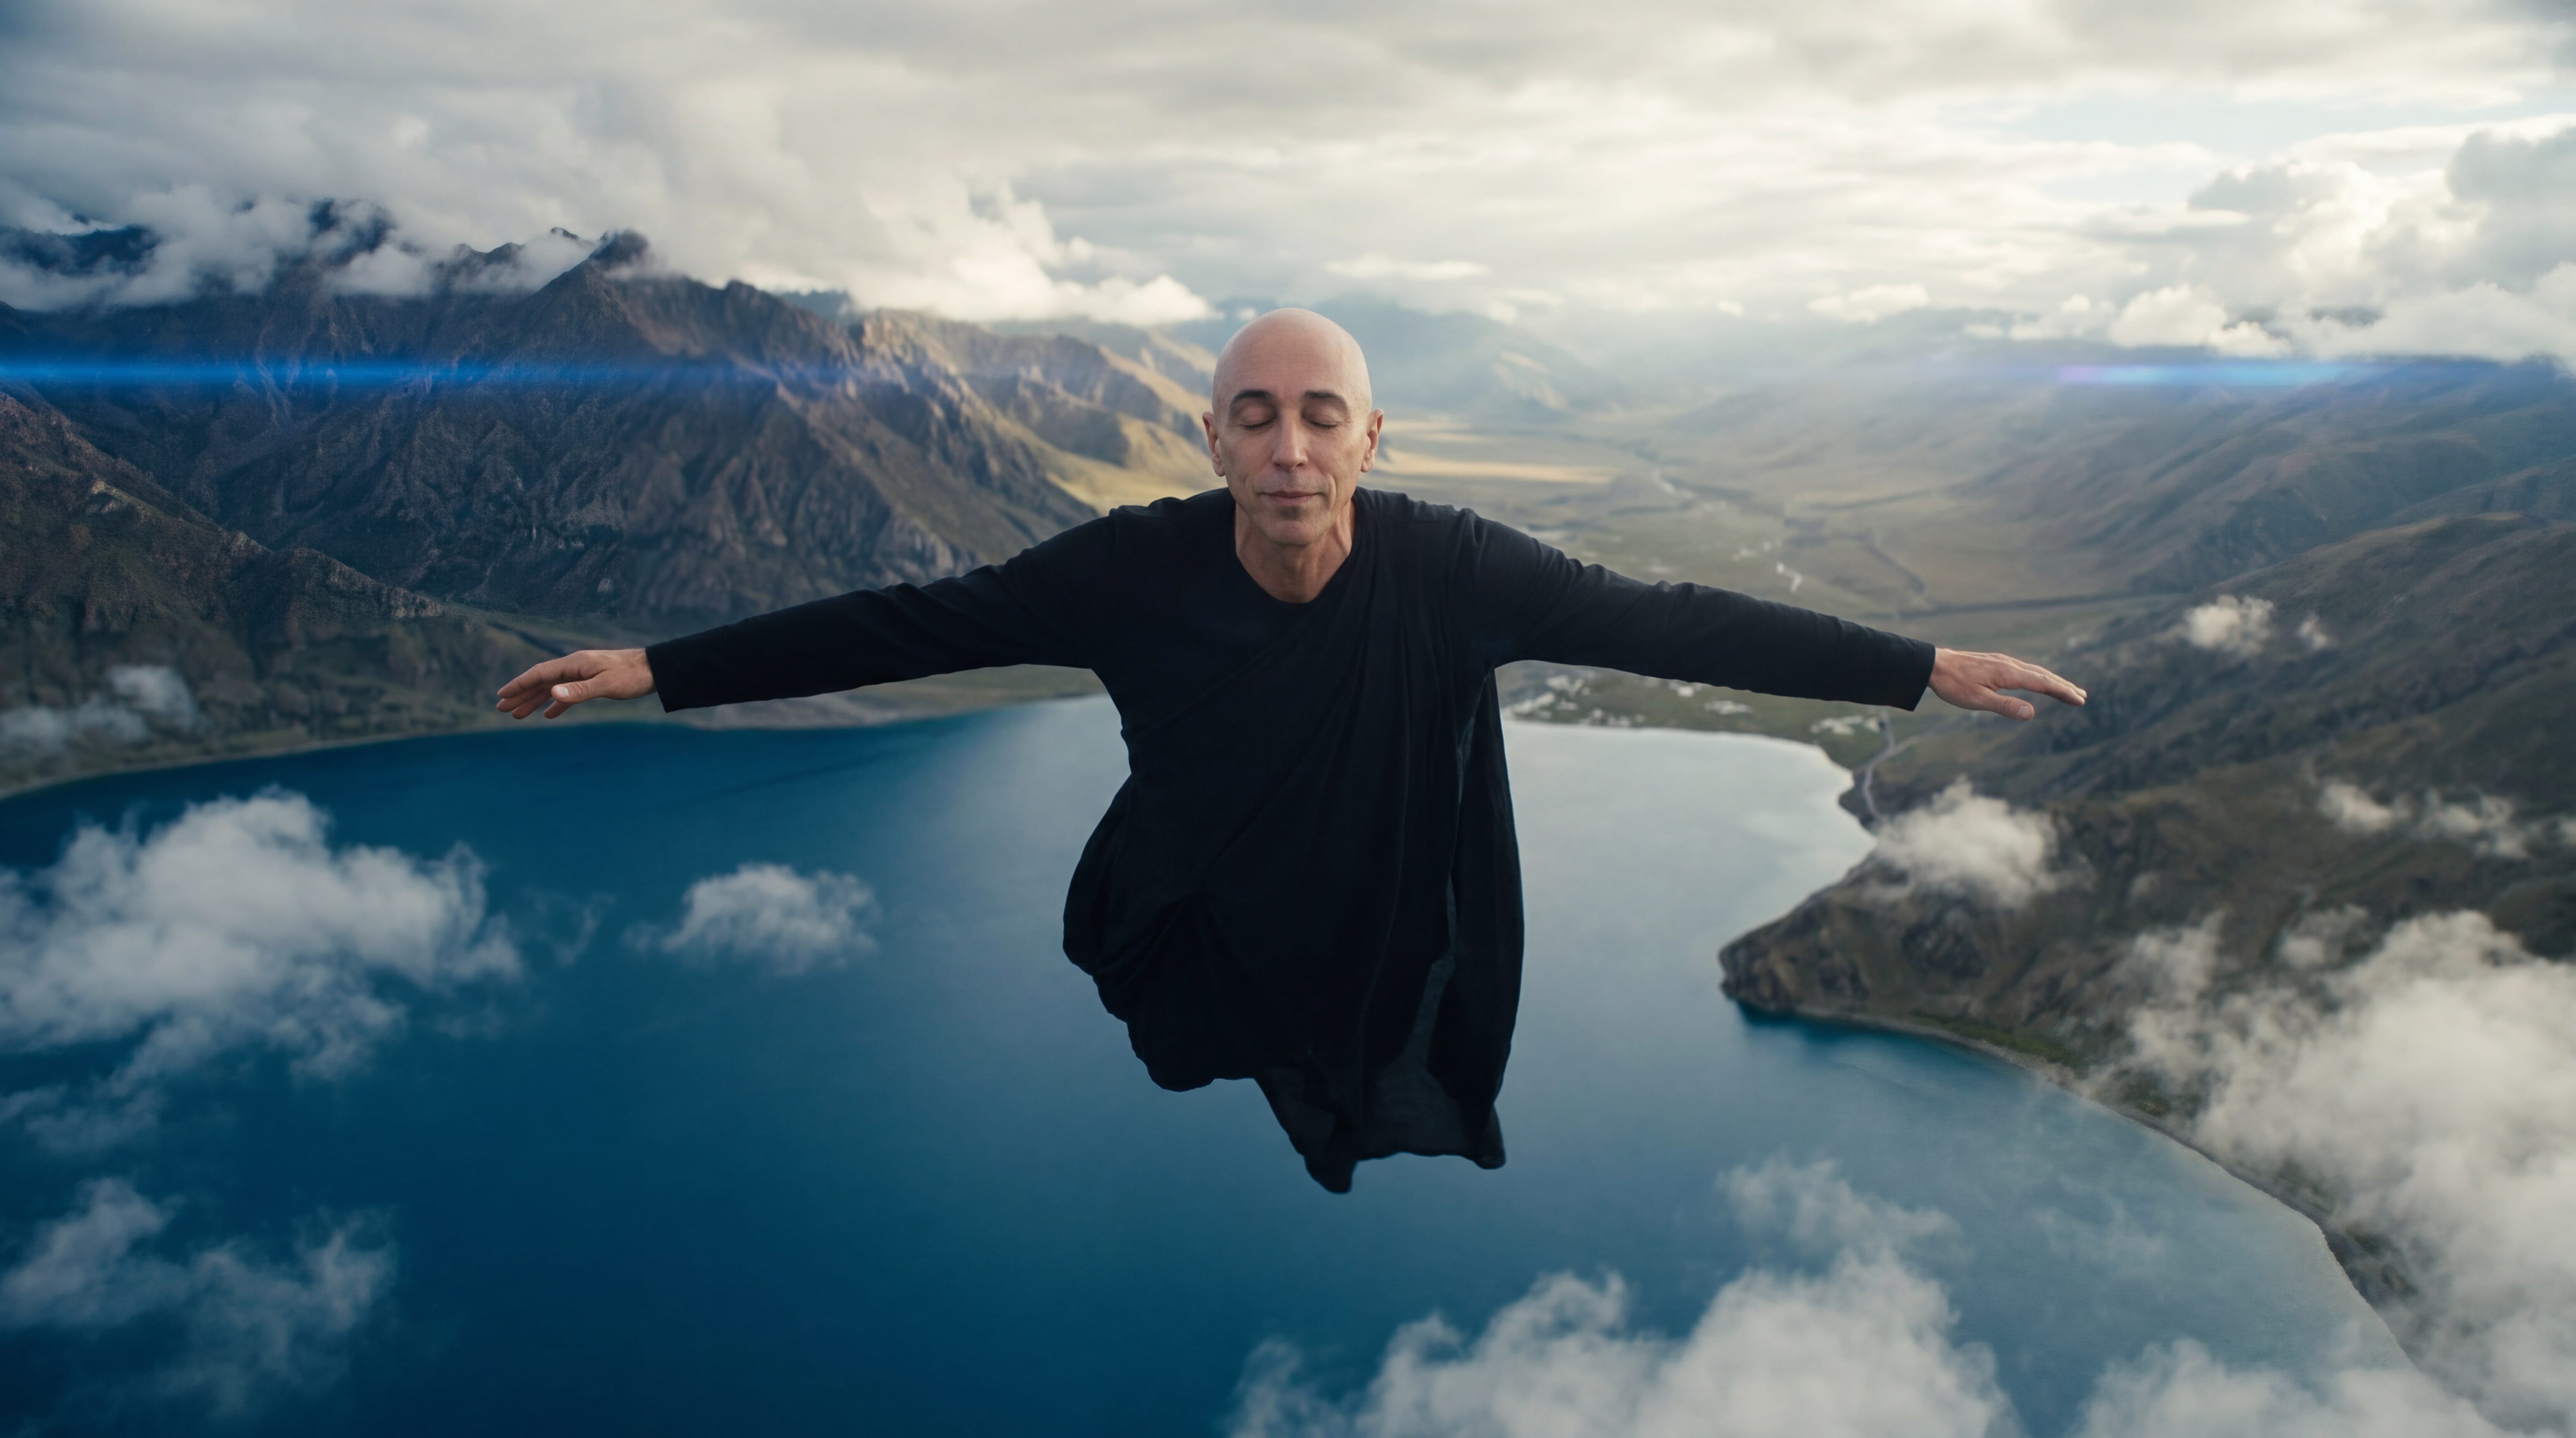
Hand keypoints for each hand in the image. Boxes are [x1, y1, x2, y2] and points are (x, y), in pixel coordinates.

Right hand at [496, 648, 654, 719]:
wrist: (653, 669)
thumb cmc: (631, 676)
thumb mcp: (606, 685)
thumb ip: (579, 690)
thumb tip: (553, 693)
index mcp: (574, 664)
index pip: (540, 674)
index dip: (519, 684)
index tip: (502, 695)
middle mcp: (574, 667)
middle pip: (541, 681)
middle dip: (520, 695)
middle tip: (501, 708)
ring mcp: (582, 674)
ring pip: (552, 688)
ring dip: (534, 701)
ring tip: (517, 715)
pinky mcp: (591, 682)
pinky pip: (567, 694)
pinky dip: (556, 704)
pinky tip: (548, 714)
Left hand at [1927, 647, 2085, 720]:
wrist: (1934, 664)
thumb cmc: (1953, 685)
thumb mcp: (1977, 700)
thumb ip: (2004, 706)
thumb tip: (2032, 713)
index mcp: (2008, 673)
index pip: (2043, 683)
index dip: (2063, 692)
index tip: (2080, 700)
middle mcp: (2009, 664)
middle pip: (2043, 675)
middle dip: (2063, 686)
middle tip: (2082, 697)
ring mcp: (2004, 662)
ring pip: (2035, 671)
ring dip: (2053, 681)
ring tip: (2067, 689)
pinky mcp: (1997, 662)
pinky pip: (2025, 669)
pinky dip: (2039, 676)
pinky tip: (2039, 680)